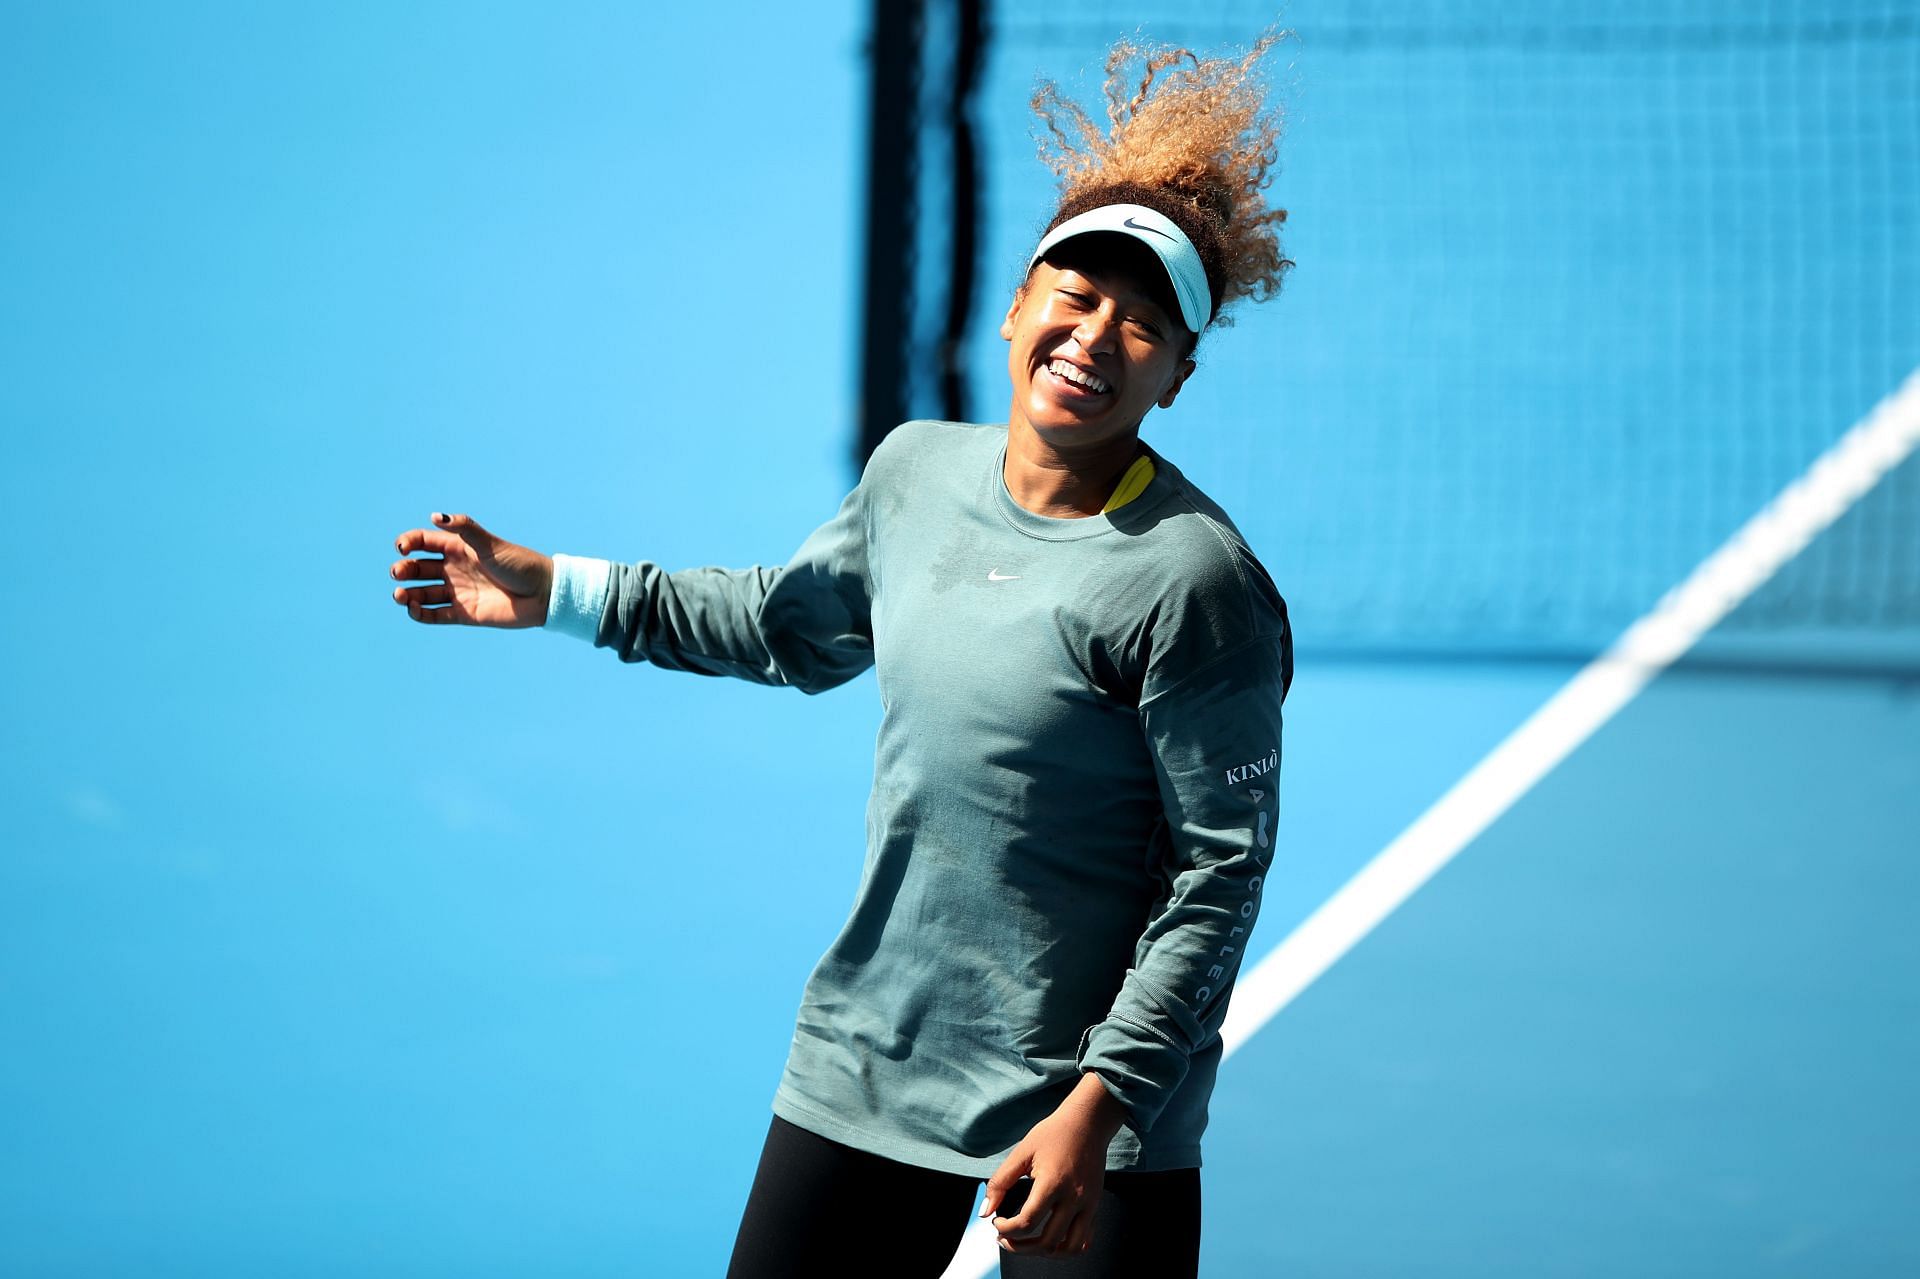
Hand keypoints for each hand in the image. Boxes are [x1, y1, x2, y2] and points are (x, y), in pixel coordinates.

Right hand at [390, 512, 552, 627]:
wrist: (542, 594)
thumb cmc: (519, 564)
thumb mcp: (489, 543)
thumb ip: (464, 528)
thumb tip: (436, 516)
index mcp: (457, 548)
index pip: (422, 542)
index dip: (408, 543)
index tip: (403, 548)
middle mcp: (453, 569)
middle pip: (417, 569)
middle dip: (403, 570)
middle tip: (398, 573)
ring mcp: (458, 592)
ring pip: (422, 593)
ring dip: (406, 595)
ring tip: (400, 596)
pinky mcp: (463, 614)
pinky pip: (435, 615)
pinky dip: (420, 614)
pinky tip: (413, 610)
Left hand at [979, 1072, 1128, 1256]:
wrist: (1088, 1122)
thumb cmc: (1052, 1134)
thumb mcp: (1022, 1152)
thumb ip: (1001, 1182)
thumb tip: (985, 1212)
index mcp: (1052, 1183)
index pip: (1027, 1222)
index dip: (1006, 1229)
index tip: (997, 1222)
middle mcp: (1074, 1198)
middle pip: (1047, 1242)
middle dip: (1020, 1247)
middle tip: (1005, 1238)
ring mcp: (1088, 1204)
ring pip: (1069, 1248)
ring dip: (1045, 1252)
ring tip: (1028, 1243)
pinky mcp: (1095, 1205)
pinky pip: (1084, 1239)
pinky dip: (1068, 1246)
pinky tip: (1052, 1239)